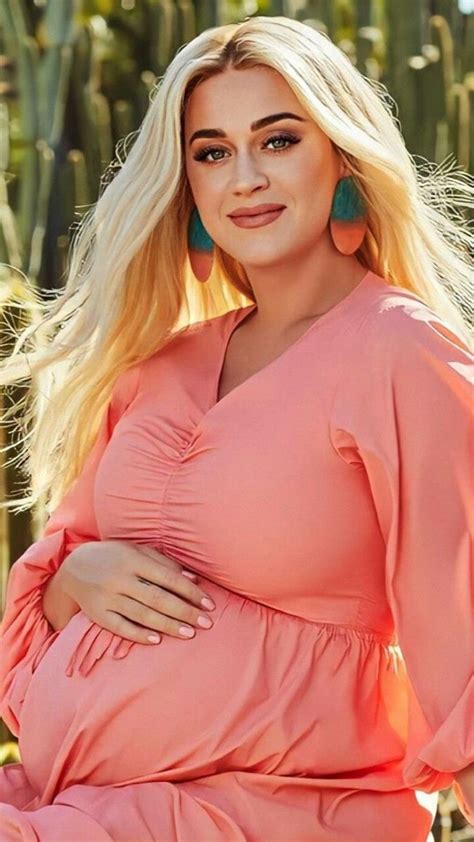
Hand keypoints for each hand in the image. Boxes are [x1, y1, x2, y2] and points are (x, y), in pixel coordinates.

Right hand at [60, 540, 215, 644]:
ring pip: (142, 615)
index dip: (190, 592)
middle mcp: (120, 579)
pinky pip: (120, 627)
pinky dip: (139, 635)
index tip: (209, 604)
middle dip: (185, 612)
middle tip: (206, 623)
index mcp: (133, 560)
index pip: (168, 577)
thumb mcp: (137, 551)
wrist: (73, 568)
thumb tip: (193, 579)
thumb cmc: (114, 557)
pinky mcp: (97, 614)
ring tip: (189, 634)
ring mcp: (107, 597)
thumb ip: (164, 563)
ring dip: (168, 626)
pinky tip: (157, 640)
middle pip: (158, 599)